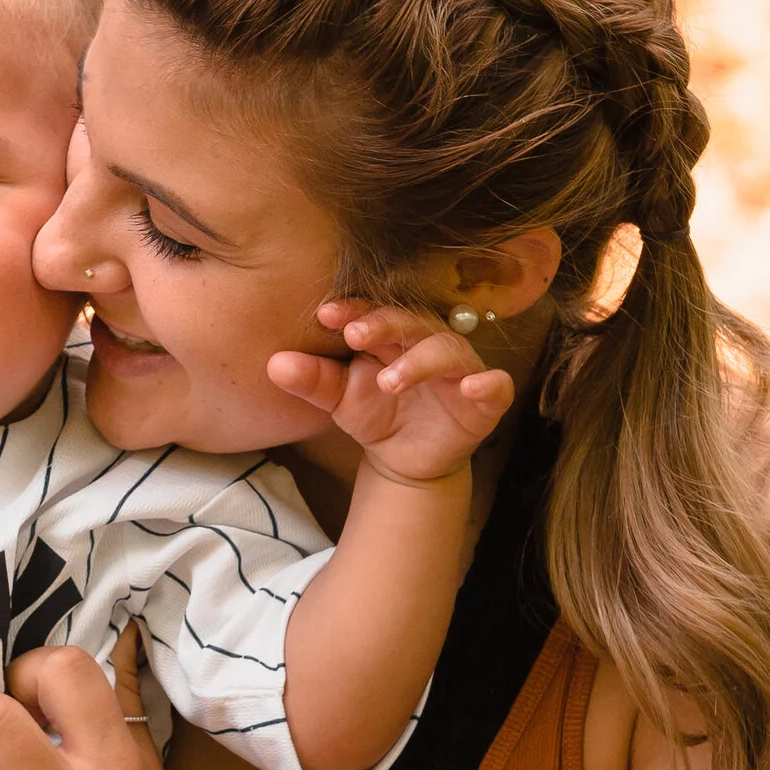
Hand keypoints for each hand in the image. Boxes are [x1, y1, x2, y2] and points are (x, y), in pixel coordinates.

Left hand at [268, 300, 512, 484]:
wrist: (405, 459)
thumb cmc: (375, 414)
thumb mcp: (339, 400)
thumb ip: (312, 381)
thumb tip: (273, 364)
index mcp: (392, 336)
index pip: (374, 313)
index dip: (354, 310)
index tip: (326, 314)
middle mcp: (428, 343)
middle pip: (411, 323)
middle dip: (384, 325)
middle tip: (355, 335)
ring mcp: (460, 369)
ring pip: (448, 350)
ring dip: (420, 360)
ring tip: (389, 379)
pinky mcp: (485, 399)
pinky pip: (495, 385)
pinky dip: (488, 384)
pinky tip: (474, 388)